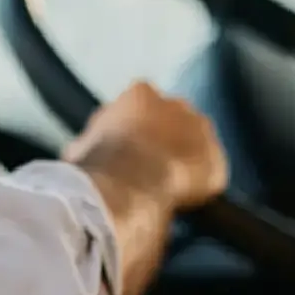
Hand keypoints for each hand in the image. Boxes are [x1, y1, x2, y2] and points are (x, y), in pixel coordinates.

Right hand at [62, 81, 228, 212]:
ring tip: (162, 186)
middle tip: (145, 167)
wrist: (129, 183)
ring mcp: (201, 132)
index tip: (124, 148)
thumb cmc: (98, 163)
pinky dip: (197, 187)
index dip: (132, 128)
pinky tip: (179, 200)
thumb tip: (79, 153)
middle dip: (162, 140)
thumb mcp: (80, 147)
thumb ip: (88, 143)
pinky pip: (208, 175)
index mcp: (140, 94)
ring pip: (195, 144)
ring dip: (182, 160)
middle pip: (172, 120)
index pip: (140, 104)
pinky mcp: (215, 163)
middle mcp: (176, 104)